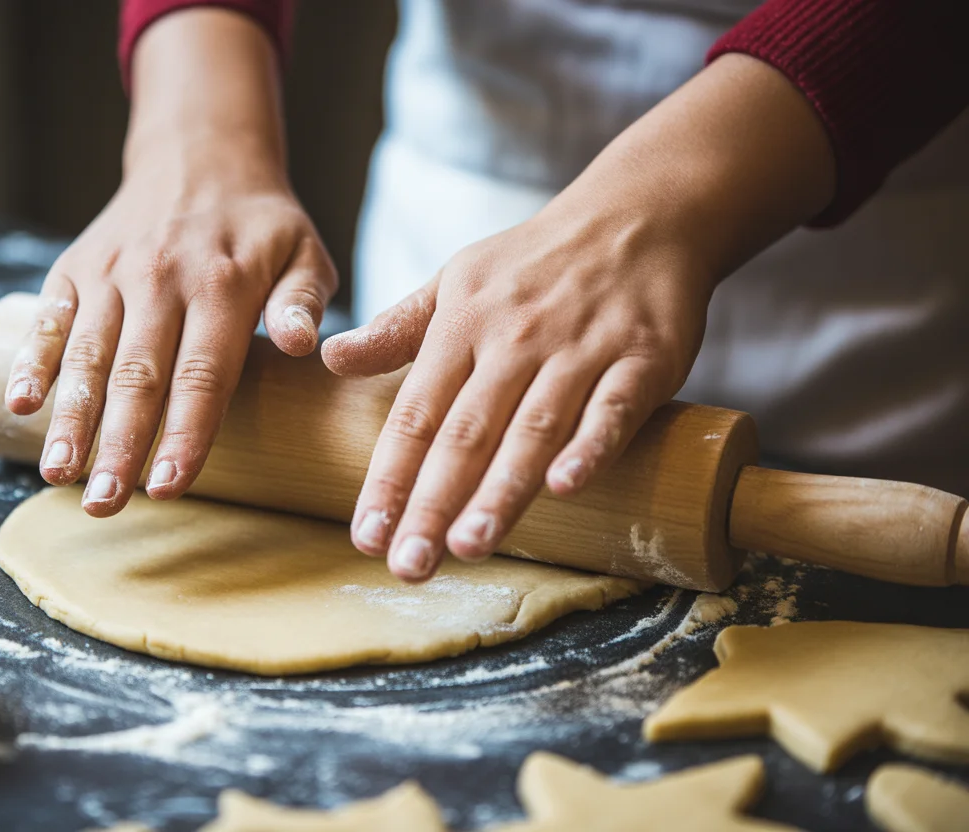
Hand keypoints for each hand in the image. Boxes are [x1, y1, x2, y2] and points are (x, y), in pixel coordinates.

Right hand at [4, 142, 333, 514]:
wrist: (201, 157)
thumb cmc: (262, 226)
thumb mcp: (305, 253)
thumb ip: (303, 302)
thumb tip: (307, 347)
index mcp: (222, 285)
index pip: (203, 376)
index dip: (185, 435)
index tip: (171, 488)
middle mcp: (160, 279)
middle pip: (137, 377)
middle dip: (118, 446)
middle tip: (104, 504)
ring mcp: (111, 274)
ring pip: (87, 356)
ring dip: (71, 419)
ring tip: (59, 476)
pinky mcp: (75, 268)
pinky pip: (49, 319)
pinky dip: (32, 360)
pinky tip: (20, 404)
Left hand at [322, 53, 834, 582]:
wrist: (638, 214)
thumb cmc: (535, 260)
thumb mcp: (455, 280)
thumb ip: (397, 328)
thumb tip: (328, 357)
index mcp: (461, 327)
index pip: (415, 414)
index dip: (389, 478)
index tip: (366, 535)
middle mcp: (514, 341)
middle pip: (466, 433)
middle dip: (433, 502)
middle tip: (408, 564)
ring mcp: (579, 349)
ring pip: (533, 428)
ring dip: (500, 489)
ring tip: (466, 546)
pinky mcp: (642, 357)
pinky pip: (613, 407)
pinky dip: (591, 446)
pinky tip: (565, 488)